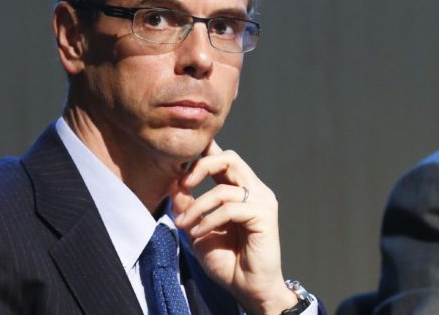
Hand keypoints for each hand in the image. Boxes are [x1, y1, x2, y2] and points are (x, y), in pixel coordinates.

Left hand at [171, 140, 297, 314]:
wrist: (246, 288)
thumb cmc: (226, 260)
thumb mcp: (196, 229)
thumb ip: (187, 206)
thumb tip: (174, 185)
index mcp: (239, 188)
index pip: (224, 158)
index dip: (205, 150)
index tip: (182, 158)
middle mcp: (254, 189)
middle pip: (230, 158)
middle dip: (202, 166)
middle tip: (182, 183)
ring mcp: (262, 201)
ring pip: (224, 187)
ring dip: (198, 206)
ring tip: (184, 223)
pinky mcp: (265, 215)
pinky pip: (230, 208)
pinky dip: (209, 220)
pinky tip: (199, 233)